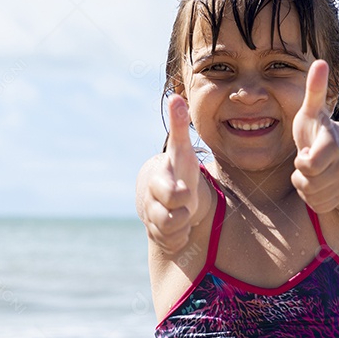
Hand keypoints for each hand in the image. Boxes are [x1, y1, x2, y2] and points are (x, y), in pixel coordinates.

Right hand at [144, 94, 200, 251]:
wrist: (165, 200)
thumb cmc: (178, 171)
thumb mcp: (182, 151)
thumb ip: (179, 126)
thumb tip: (175, 96)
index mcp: (161, 176)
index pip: (167, 182)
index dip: (176, 190)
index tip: (183, 192)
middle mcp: (153, 196)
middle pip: (171, 207)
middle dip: (182, 204)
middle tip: (185, 197)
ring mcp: (153, 216)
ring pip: (171, 226)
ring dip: (182, 222)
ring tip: (183, 211)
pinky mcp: (157, 235)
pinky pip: (173, 241)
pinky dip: (180, 236)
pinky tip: (180, 226)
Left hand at [291, 60, 338, 212]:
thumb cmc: (319, 130)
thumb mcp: (313, 111)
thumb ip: (314, 89)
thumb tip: (319, 62)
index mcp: (332, 144)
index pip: (310, 164)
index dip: (301, 161)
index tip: (303, 151)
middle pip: (307, 180)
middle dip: (300, 172)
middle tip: (306, 159)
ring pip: (309, 193)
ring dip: (304, 183)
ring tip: (311, 169)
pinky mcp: (338, 199)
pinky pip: (315, 203)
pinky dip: (311, 196)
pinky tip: (316, 182)